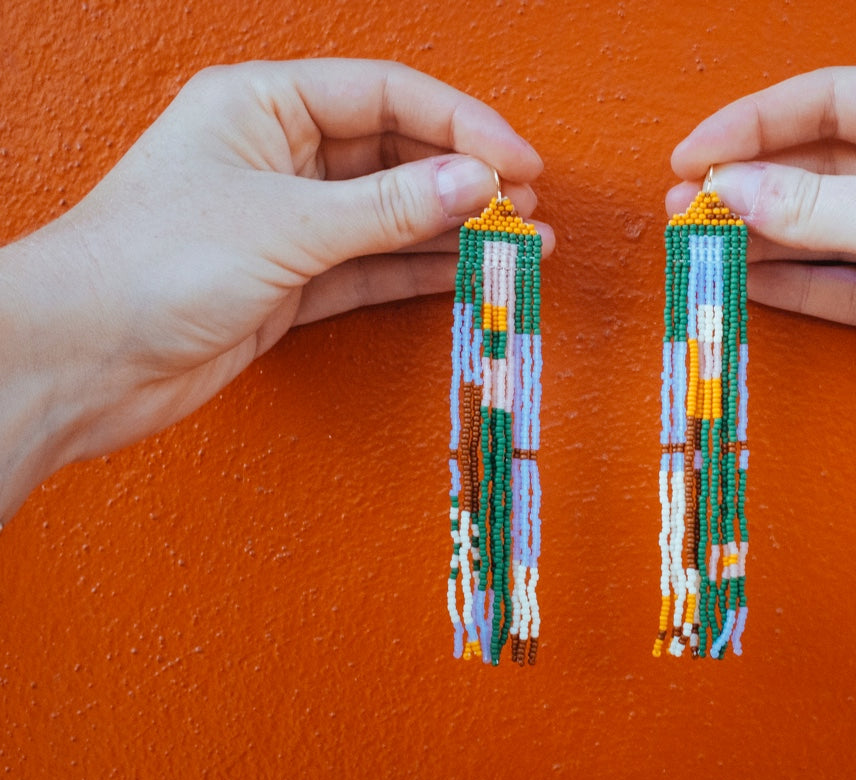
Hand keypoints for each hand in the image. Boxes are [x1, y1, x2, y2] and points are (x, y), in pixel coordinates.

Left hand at [0, 59, 551, 517]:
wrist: (80, 359)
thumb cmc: (149, 264)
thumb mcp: (288, 224)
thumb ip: (391, 207)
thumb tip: (478, 183)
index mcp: (262, 106)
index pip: (384, 95)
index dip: (460, 123)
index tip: (518, 158)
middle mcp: (277, 156)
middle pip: (395, 154)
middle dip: (465, 178)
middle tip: (526, 205)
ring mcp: (285, 221)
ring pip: (390, 215)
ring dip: (454, 228)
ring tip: (521, 242)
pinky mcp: (289, 281)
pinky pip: (372, 266)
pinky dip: (420, 271)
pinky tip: (469, 271)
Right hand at [668, 66, 855, 467]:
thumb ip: (819, 207)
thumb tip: (733, 189)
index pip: (838, 98)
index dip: (760, 120)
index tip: (696, 151)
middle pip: (829, 165)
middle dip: (757, 183)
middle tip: (687, 205)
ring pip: (834, 228)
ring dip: (769, 236)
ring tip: (703, 243)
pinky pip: (853, 285)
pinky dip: (802, 284)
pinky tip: (751, 281)